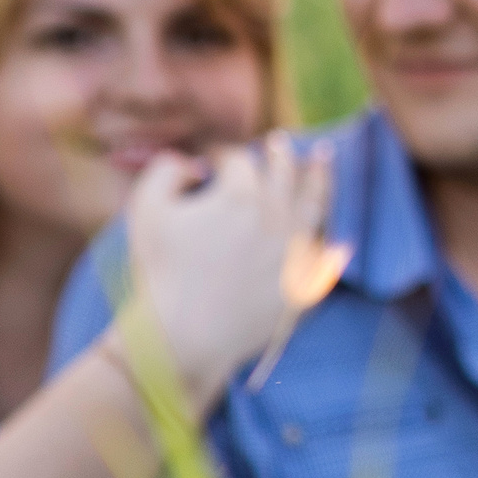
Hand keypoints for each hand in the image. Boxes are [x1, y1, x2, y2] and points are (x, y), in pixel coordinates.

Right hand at [124, 135, 335, 407]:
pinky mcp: (301, 283)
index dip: (223, 154)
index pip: (239, 160)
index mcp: (242, 194)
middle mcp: (277, 216)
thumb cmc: (161, 270)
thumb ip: (165, 170)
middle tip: (280, 143)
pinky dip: (325, 238)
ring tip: (323, 161)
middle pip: (285, 172)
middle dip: (280, 153)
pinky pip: (321, 254)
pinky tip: (330, 233)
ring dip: (319, 178)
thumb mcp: (147, 208)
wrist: (185, 334)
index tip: (214, 158)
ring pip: (313, 204)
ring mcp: (294, 251)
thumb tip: (189, 162)